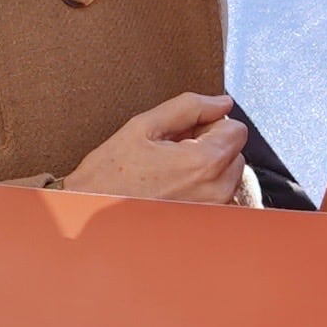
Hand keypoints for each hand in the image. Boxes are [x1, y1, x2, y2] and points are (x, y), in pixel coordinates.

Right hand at [62, 91, 248, 203]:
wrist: (90, 215)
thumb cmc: (109, 175)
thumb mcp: (144, 126)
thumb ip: (189, 107)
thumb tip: (221, 102)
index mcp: (204, 162)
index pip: (237, 129)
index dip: (210, 124)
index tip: (184, 133)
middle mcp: (215, 191)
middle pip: (235, 152)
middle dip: (210, 146)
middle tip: (172, 152)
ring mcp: (212, 212)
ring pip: (227, 175)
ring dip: (207, 168)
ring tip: (169, 172)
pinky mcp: (204, 225)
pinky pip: (218, 197)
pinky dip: (202, 189)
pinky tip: (173, 190)